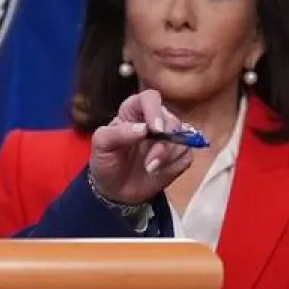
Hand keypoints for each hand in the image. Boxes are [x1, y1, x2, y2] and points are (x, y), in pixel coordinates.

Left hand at [88, 89, 191, 204]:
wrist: (115, 189)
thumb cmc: (106, 161)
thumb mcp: (101, 146)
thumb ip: (117, 134)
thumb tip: (142, 128)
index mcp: (133, 111)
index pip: (150, 98)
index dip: (154, 110)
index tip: (154, 129)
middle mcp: (154, 120)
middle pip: (171, 120)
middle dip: (163, 142)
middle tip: (150, 161)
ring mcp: (169, 137)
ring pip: (183, 136)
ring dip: (167, 155)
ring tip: (149, 168)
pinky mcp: (178, 154)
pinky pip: (187, 154)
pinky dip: (174, 164)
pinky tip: (158, 171)